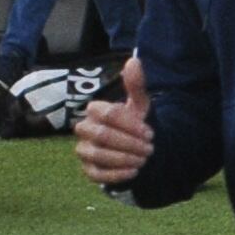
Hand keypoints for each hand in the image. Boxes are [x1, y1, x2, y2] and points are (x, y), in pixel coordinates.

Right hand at [75, 54, 153, 186]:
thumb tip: (133, 60)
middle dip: (129, 142)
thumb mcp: (140, 105)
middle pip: (102, 135)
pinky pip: (96, 174)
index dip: (130, 124)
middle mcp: (85, 130)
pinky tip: (134, 172)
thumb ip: (136, 85)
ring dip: (124, 158)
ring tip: (144, 160)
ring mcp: (84, 150)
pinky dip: (116, 174)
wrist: (139, 150)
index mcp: (95, 111)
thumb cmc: (136, 125)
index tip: (150, 133)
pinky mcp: (88, 170)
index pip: (107, 113)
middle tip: (150, 148)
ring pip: (98, 154)